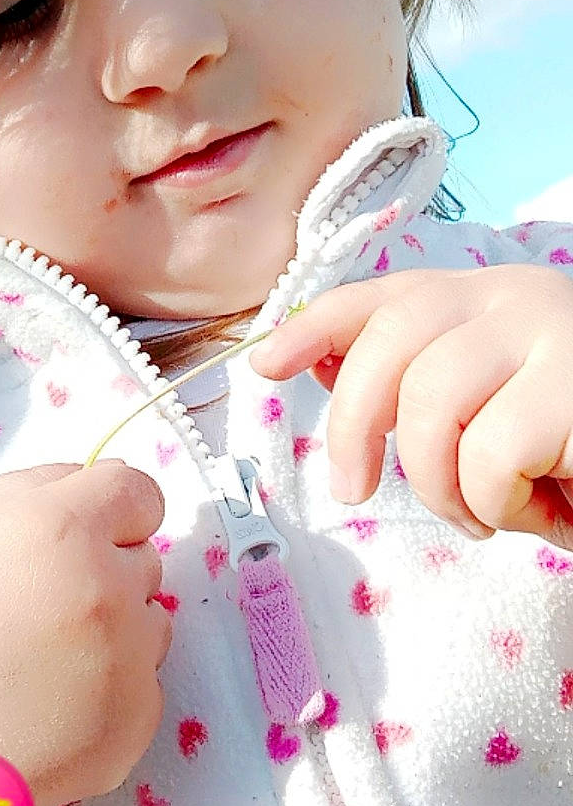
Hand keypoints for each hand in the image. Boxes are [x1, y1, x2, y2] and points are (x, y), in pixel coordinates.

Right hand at [0, 460, 171, 805]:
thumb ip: (36, 487)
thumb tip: (102, 479)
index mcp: (62, 528)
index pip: (140, 492)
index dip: (117, 511)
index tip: (92, 534)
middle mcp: (109, 586)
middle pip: (145, 559)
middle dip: (107, 574)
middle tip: (42, 610)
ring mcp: (132, 659)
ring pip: (152, 623)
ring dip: (117, 632)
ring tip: (46, 664)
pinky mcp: (140, 719)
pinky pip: (145, 685)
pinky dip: (112, 692)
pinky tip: (54, 709)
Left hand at [248, 266, 572, 549]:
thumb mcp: (489, 412)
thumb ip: (415, 383)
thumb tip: (314, 364)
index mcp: (487, 298)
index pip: (386, 292)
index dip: (316, 324)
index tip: (262, 362)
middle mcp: (515, 298)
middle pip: (391, 343)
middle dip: (351, 424)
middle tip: (354, 489)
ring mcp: (549, 334)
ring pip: (431, 402)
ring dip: (437, 482)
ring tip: (478, 513)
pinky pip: (489, 455)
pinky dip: (496, 505)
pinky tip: (538, 512)